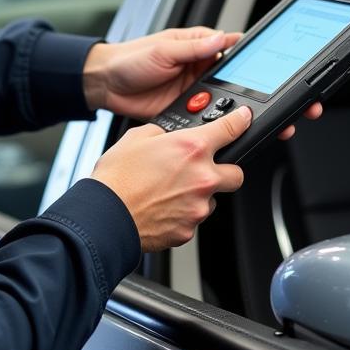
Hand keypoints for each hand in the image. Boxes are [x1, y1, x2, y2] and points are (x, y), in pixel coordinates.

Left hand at [83, 27, 239, 117]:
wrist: (105, 84)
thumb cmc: (129, 59)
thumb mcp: (163, 49)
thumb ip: (194, 47)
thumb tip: (223, 38)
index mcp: (195, 46)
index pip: (227, 48)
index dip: (243, 54)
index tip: (259, 62)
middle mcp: (195, 68)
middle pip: (227, 77)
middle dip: (238, 86)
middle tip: (250, 93)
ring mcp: (190, 90)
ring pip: (216, 99)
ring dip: (221, 104)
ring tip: (227, 109)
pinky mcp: (181, 109)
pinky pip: (200, 115)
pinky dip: (204, 119)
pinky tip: (208, 120)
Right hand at [91, 106, 251, 251]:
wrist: (105, 216)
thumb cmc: (117, 178)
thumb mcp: (137, 137)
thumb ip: (161, 133)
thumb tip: (167, 136)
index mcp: (191, 148)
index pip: (231, 129)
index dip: (241, 122)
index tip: (244, 120)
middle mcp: (202, 177)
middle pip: (237, 174)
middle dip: (225, 170)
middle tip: (204, 169)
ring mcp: (198, 206)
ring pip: (213, 199)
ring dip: (199, 194)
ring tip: (169, 192)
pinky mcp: (189, 229)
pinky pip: (193, 219)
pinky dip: (182, 213)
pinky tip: (162, 207)